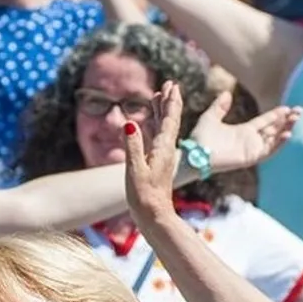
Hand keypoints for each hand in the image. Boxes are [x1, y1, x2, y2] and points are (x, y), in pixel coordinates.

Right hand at [123, 80, 181, 224]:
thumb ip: (133, 146)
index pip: (169, 120)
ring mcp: (162, 158)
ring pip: (163, 129)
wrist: (154, 217)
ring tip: (158, 97)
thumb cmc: (144, 196)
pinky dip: (154, 127)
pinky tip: (148, 123)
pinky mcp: (157, 165)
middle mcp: (165, 151)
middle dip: (168, 102)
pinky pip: (156, 139)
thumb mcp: (135, 170)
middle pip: (169, 120)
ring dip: (161, 112)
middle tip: (169, 84)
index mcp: (163, 149)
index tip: (172, 85)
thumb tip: (130, 122)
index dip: (171, 102)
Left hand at [188, 87, 299, 172]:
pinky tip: (287, 134)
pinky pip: (268, 151)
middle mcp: (250, 141)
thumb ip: (219, 106)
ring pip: (274, 140)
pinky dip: (278, 144)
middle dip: (286, 122)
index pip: (265, 122)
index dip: (276, 115)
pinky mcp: (250, 157)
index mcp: (243, 131)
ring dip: (286, 130)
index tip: (288, 107)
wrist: (195, 154)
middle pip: (274, 130)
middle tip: (299, 112)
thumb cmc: (200, 138)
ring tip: (296, 120)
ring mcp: (251, 150)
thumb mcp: (211, 117)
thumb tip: (226, 93)